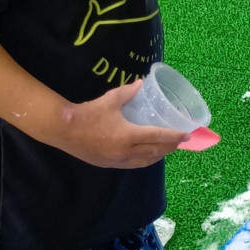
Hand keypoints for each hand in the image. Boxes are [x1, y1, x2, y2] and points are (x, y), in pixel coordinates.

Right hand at [53, 81, 187, 168]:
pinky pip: (133, 165)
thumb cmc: (87, 113)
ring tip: (167, 149)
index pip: (159, 137)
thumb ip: (128, 92)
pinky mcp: (109, 164)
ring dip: (159, 156)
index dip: (175, 136)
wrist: (62, 129)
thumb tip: (141, 83)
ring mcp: (118, 160)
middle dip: (170, 147)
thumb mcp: (109, 100)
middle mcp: (126, 151)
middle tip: (180, 141)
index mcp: (129, 135)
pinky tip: (147, 156)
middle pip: (156, 151)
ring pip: (145, 161)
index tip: (187, 135)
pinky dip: (144, 161)